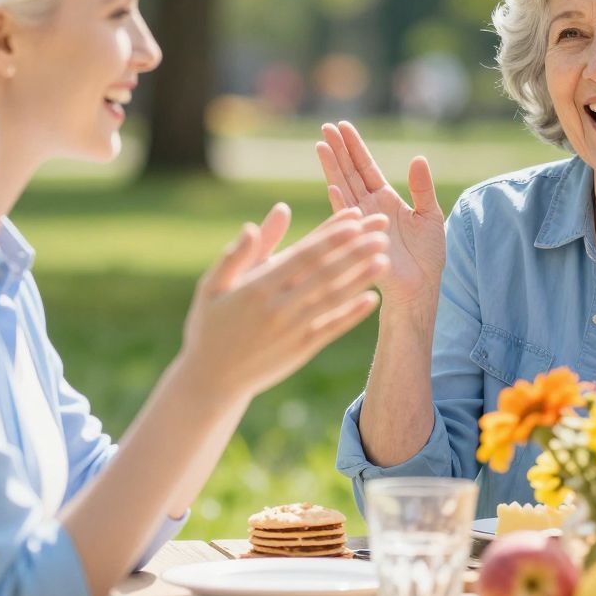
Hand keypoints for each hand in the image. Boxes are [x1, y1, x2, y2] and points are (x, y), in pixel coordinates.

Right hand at [181, 203, 390, 399]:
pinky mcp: (301, 350)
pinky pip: (331, 329)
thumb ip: (241, 253)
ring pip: (333, 299)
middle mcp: (278, 307)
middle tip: (383, 230)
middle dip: (356, 250)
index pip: (303, 255)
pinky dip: (352, 314)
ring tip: (385, 259)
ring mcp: (292, 330)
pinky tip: (372, 299)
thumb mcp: (213, 285)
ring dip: (361, 278)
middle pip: (325, 273)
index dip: (331, 236)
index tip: (356, 218)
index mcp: (257, 287)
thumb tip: (270, 216)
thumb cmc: (210, 324)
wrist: (210, 380)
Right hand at [318, 121, 444, 311]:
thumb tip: (418, 158)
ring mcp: (363, 222)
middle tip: (326, 127)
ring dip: (332, 168)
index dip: (354, 147)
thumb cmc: (427, 255)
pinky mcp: (361, 239)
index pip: (366, 167)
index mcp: (385, 198)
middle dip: (338, 150)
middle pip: (350, 172)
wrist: (421, 286)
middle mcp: (369, 207)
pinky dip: (340, 202)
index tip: (343, 126)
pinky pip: (349, 218)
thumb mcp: (429, 215)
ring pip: (344, 188)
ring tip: (321, 145)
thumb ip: (422, 188)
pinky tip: (331, 184)